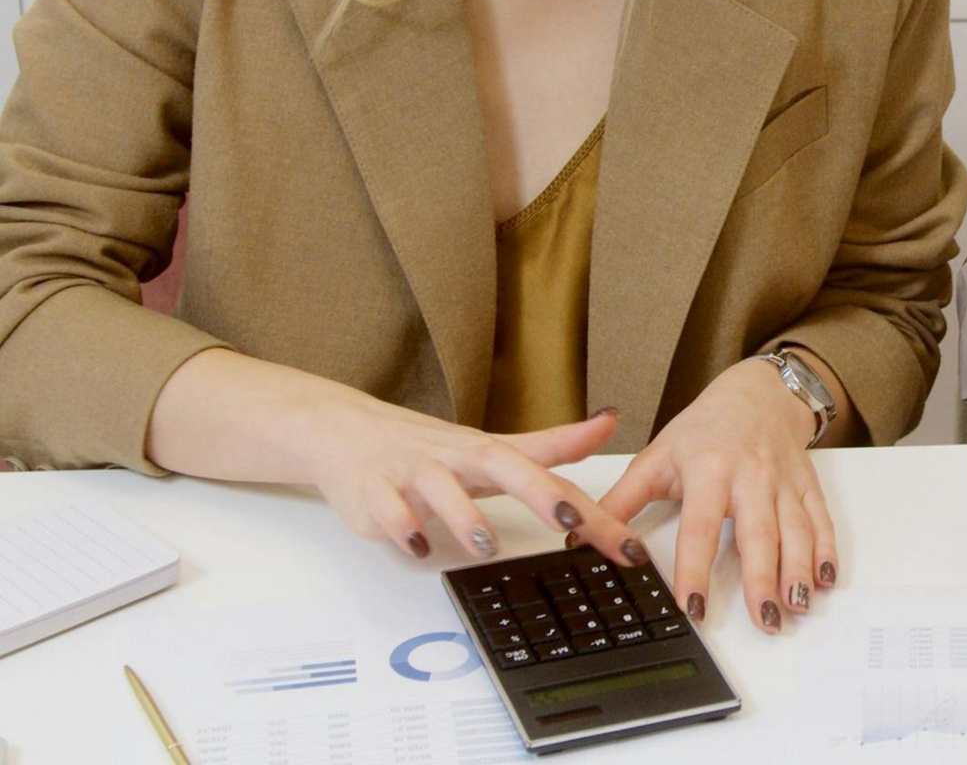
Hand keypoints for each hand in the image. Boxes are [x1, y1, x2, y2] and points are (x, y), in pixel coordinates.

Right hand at [299, 394, 640, 564]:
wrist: (344, 432)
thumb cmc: (427, 447)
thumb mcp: (492, 446)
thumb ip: (551, 445)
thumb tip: (609, 422)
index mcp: (489, 452)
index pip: (549, 476)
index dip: (588, 507)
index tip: (623, 539)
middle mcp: (456, 459)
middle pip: (502, 466)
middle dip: (539, 492)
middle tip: (569, 520)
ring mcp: (412, 474)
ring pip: (439, 490)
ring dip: (463, 516)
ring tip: (485, 543)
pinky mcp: (372, 492)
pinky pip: (386, 510)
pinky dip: (400, 526)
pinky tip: (415, 544)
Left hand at [597, 359, 834, 634]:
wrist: (758, 392)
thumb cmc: (706, 427)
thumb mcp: (657, 455)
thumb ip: (622, 500)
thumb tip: (581, 535)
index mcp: (708, 468)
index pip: (701, 526)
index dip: (696, 567)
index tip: (693, 604)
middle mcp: (750, 476)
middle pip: (758, 533)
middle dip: (763, 577)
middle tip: (764, 618)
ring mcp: (783, 481)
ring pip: (795, 530)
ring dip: (799, 570)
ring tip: (795, 606)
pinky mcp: (806, 486)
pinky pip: (820, 520)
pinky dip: (826, 550)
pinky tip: (825, 579)